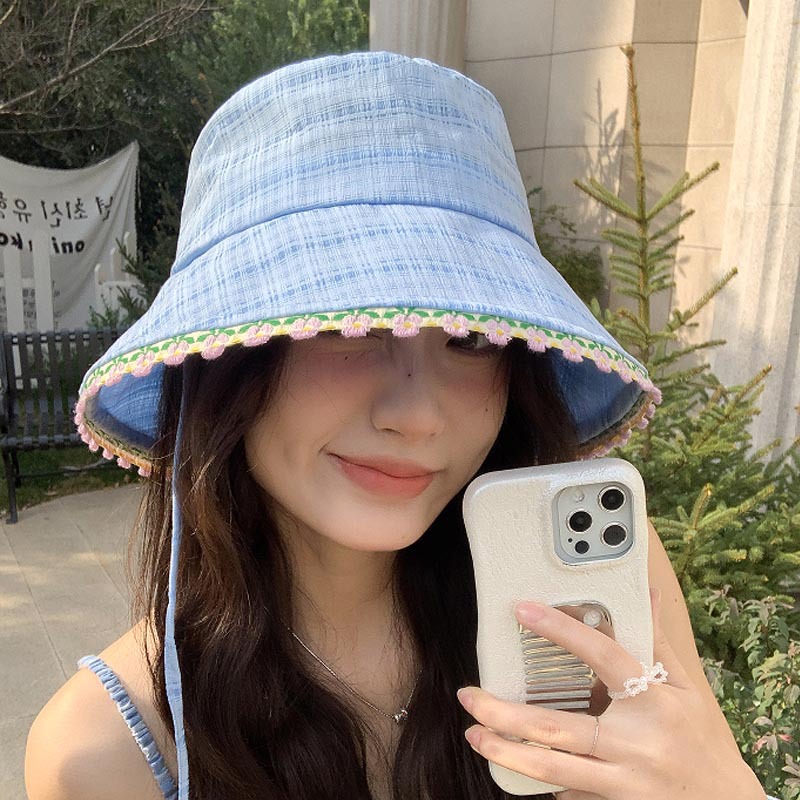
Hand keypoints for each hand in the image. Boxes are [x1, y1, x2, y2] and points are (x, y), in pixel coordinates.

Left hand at [456, 590, 766, 799]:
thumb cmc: (704, 740)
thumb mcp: (686, 688)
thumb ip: (657, 640)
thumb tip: (645, 591)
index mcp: (653, 703)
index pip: (602, 657)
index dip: (561, 630)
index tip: (524, 610)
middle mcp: (635, 744)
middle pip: (560, 728)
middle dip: (505, 714)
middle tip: (469, 696)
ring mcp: (623, 781)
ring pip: (554, 767)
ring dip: (507, 751)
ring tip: (474, 733)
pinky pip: (568, 792)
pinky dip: (536, 779)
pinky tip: (509, 766)